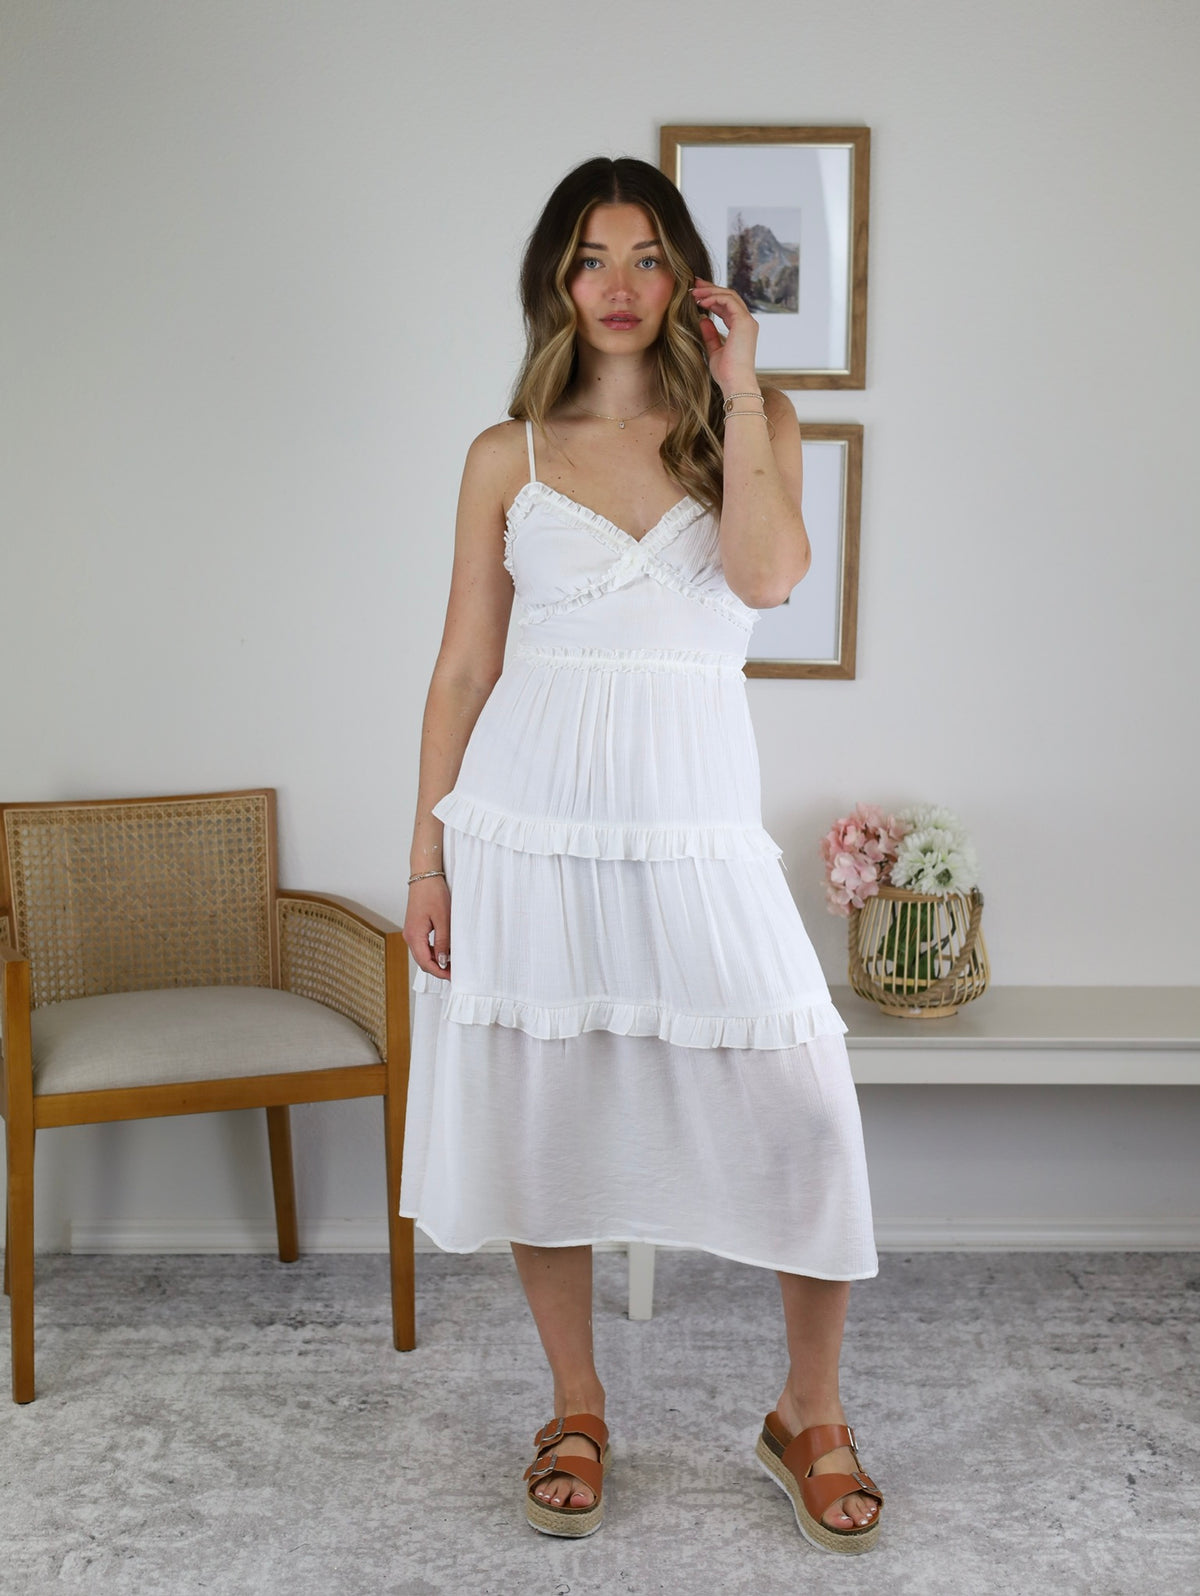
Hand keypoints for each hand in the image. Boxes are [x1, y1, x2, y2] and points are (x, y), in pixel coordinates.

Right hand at [404, 877, 451, 980]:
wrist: (425, 876)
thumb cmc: (433, 894)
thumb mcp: (443, 919)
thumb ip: (442, 942)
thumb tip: (442, 961)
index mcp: (414, 936)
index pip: (426, 963)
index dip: (439, 972)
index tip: (453, 977)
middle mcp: (409, 936)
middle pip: (422, 961)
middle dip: (438, 969)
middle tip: (455, 973)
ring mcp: (410, 932)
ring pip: (422, 954)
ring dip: (436, 961)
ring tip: (452, 964)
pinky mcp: (414, 928)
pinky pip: (422, 946)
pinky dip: (433, 952)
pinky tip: (444, 952)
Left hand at [689, 278, 758, 393]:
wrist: (735, 383)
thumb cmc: (726, 373)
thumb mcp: (714, 350)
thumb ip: (710, 335)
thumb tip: (702, 320)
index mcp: (741, 328)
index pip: (727, 306)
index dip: (711, 297)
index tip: (695, 294)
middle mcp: (747, 322)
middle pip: (729, 296)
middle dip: (710, 288)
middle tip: (693, 284)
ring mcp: (747, 321)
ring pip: (729, 295)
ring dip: (710, 291)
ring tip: (693, 292)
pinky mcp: (744, 322)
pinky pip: (729, 301)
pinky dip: (714, 298)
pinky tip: (700, 301)